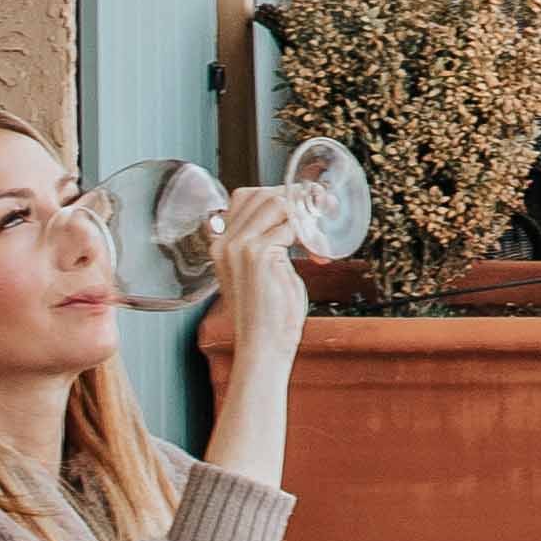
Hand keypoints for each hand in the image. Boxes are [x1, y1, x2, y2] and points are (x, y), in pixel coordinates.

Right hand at [212, 187, 307, 373]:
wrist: (262, 346)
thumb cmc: (266, 315)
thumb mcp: (260, 272)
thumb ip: (268, 245)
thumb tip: (295, 221)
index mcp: (221, 244)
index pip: (245, 197)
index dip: (277, 196)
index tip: (302, 206)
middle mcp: (225, 241)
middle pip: (262, 194)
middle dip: (295, 199)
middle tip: (319, 211)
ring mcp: (239, 246)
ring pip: (277, 203)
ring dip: (303, 216)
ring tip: (316, 237)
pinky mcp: (258, 255)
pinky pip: (291, 227)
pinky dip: (309, 237)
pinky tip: (316, 254)